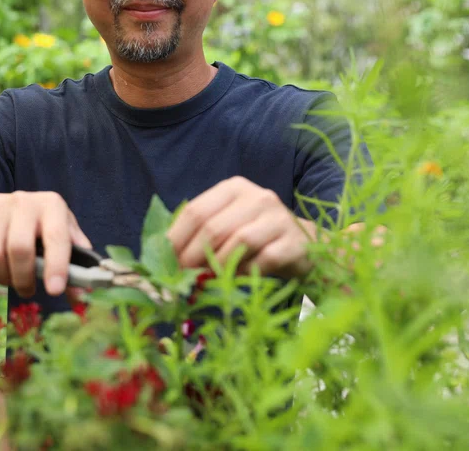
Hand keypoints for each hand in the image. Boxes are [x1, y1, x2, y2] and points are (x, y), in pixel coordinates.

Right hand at [0, 191, 91, 297]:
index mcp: (51, 205)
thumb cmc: (40, 228)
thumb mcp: (62, 235)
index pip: (56, 237)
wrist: (1, 209)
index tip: (55, 291)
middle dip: (23, 278)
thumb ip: (74, 263)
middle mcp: (23, 202)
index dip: (57, 266)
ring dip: (3, 278)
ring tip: (12, 279)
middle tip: (28, 291)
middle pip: (19, 248)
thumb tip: (80, 295)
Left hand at [168, 177, 315, 279]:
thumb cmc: (256, 236)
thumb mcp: (227, 223)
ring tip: (207, 279)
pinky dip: (245, 272)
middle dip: (193, 257)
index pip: (195, 211)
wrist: (303, 245)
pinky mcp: (294, 242)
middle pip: (214, 228)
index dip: (176, 239)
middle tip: (184, 277)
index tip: (166, 262)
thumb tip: (165, 255)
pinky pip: (263, 260)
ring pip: (238, 242)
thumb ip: (200, 232)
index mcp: (234, 188)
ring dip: (218, 266)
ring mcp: (278, 218)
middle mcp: (257, 197)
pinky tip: (237, 278)